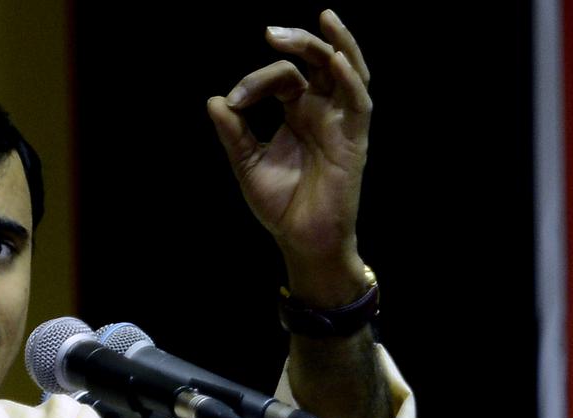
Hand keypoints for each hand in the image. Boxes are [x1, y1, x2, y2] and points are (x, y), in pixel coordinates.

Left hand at [207, 9, 370, 304]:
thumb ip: (233, 134)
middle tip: (270, 32)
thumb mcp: (248, 164)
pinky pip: (359, 103)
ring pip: (347, 71)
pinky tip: (336, 62)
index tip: (233, 102)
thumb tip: (213, 101)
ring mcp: (340, 123)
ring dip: (336, 45)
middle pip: (317, 62)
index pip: (283, 78)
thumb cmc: (280, 203)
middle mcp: (321, 111)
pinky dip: (350, 79)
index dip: (256, 82)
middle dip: (298, 42)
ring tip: (324, 19)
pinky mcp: (355, 140)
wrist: (300, 240)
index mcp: (297, 112)